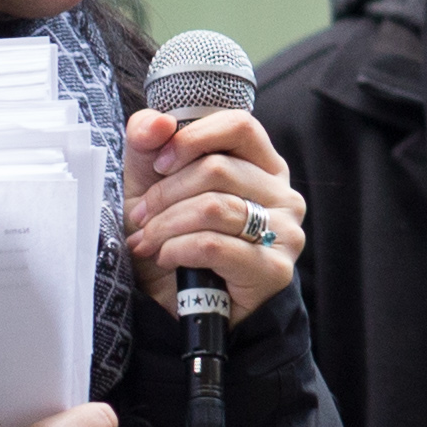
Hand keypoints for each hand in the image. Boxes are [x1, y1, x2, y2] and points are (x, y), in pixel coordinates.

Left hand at [124, 105, 303, 321]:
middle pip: (218, 169)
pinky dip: (178, 249)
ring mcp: (285, 233)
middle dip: (166, 194)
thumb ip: (148, 142)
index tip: (160, 162)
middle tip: (141, 217)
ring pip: (214, 208)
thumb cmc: (173, 236)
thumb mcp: (150, 182)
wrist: (178, 304)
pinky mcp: (274, 269)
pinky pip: (214, 245)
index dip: (194, 137)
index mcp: (262, 166)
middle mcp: (283, 194)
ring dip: (166, 225)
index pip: (240, 126)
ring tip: (148, 240)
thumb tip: (156, 122)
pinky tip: (167, 258)